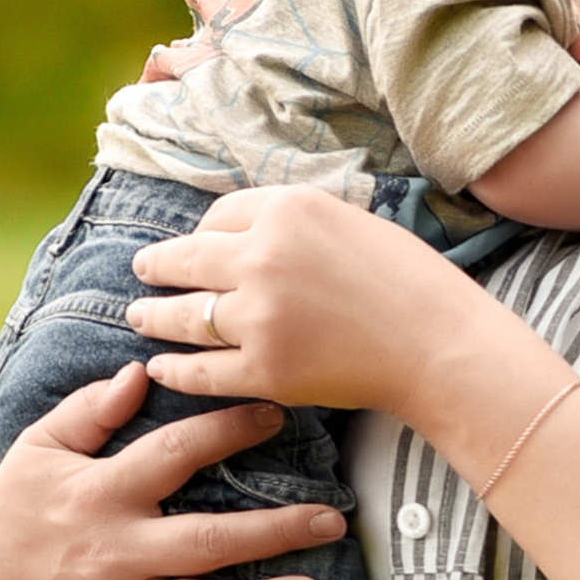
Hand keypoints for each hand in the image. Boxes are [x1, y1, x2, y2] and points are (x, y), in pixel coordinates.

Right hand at [0, 364, 348, 579]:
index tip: (276, 414)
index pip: (175, 454)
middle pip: (204, 542)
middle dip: (272, 533)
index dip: (226, 432)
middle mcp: (117, 548)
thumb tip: (141, 372)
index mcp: (104, 491)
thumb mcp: (43, 444)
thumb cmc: (20, 499)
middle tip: (331, 519)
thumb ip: (92, 409)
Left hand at [129, 183, 469, 417]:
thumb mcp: (349, 221)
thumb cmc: (409, 280)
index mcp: (288, 209)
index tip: (193, 244)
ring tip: (139, 316)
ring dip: (153, 317)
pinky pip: (199, 370)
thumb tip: (234, 233)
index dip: (201, 233)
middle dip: (156, 267)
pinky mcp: (264, 369)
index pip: (216, 217)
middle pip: (185, 260)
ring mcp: (258, 316)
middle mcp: (262, 256)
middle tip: (141, 270)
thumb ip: (291, 222)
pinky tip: (161, 365)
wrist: (440, 343)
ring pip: (181, 316)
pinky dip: (174, 369)